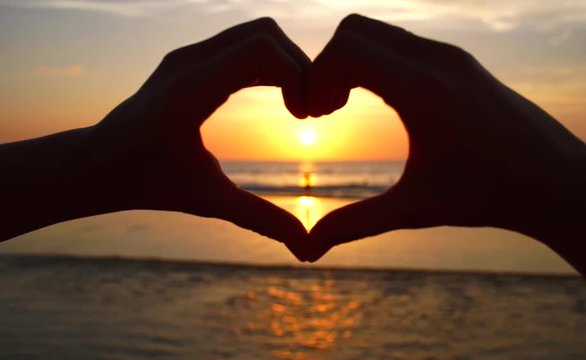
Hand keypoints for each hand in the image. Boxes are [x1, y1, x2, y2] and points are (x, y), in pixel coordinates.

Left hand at [88, 18, 310, 258]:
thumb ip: (260, 219)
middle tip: (311, 111)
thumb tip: (307, 247)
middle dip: (300, 65)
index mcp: (188, 92)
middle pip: (264, 32)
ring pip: (256, 33)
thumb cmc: (146, 183)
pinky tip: (280, 99)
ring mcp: (188, 55)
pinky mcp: (191, 58)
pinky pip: (243, 44)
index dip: (297, 75)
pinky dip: (270, 63)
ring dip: (287, 62)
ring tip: (300, 106)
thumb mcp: (207, 200)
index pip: (260, 51)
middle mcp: (187, 62)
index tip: (306, 117)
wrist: (97, 163)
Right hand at [304, 14, 585, 259]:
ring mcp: (452, 56)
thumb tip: (307, 249)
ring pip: (379, 32)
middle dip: (327, 63)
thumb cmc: (489, 196)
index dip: (315, 77)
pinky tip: (382, 102)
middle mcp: (438, 61)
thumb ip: (356, 223)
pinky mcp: (460, 61)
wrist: (557, 181)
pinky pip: (403, 43)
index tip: (315, 115)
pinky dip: (378, 62)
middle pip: (355, 29)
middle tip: (325, 109)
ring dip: (352, 61)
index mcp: (423, 91)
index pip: (346, 49)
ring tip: (345, 106)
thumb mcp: (415, 208)